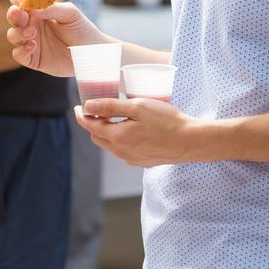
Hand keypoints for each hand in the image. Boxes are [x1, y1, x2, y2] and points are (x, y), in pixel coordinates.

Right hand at [5, 0, 106, 76]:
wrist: (92, 52)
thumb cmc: (82, 29)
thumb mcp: (70, 13)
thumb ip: (51, 8)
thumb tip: (32, 8)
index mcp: (39, 10)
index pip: (22, 1)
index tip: (20, 0)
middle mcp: (32, 24)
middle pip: (13, 17)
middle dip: (13, 14)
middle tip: (19, 13)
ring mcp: (30, 41)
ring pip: (13, 35)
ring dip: (18, 32)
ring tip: (32, 32)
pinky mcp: (32, 58)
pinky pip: (18, 54)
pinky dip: (21, 50)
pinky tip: (32, 45)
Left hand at [73, 97, 195, 166]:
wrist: (190, 141)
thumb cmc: (166, 120)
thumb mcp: (138, 106)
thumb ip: (111, 106)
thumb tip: (88, 106)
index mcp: (118, 137)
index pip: (90, 126)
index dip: (82, 115)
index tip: (79, 107)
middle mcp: (122, 152)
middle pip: (98, 137)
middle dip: (93, 124)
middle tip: (96, 110)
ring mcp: (132, 159)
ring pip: (111, 146)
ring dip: (107, 133)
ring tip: (113, 118)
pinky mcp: (142, 162)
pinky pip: (124, 151)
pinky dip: (121, 140)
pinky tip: (131, 130)